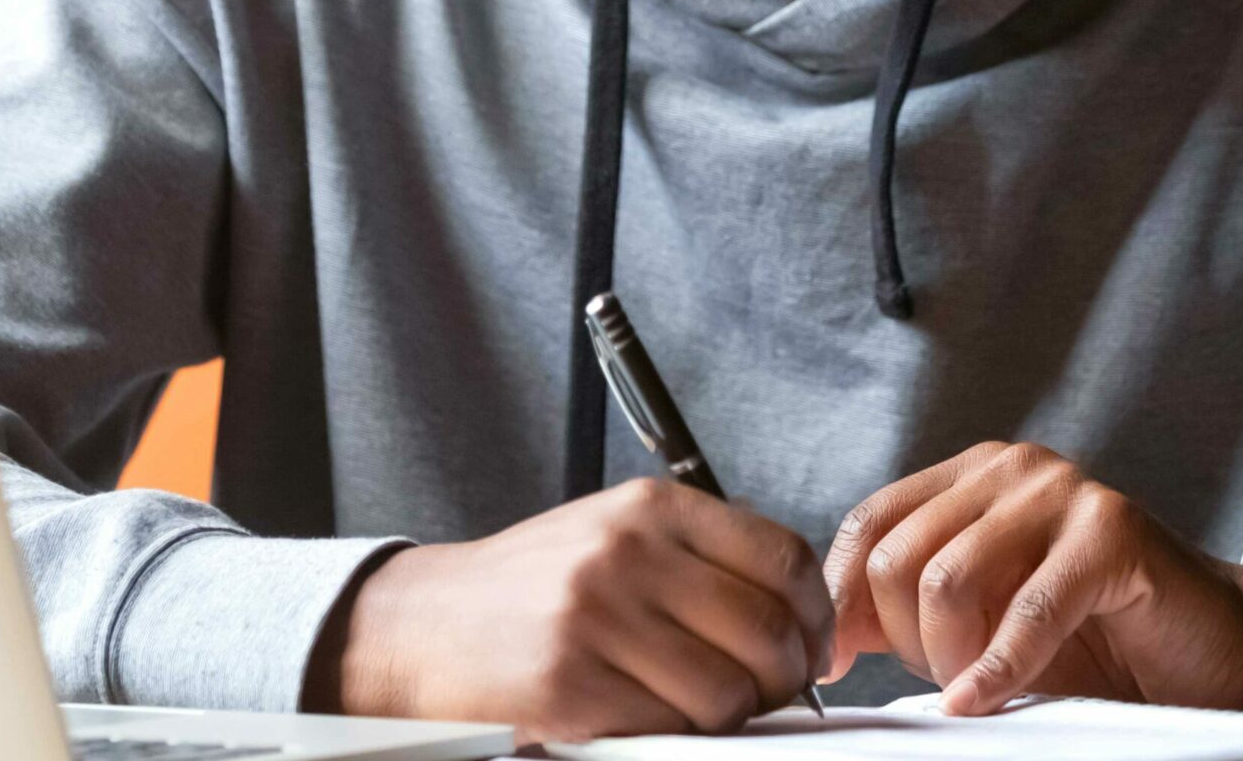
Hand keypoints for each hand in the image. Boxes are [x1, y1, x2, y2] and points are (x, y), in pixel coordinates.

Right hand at [306, 478, 833, 740]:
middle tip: (767, 693)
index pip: (781, 555)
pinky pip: (668, 730)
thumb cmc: (535, 584)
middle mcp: (629, 550)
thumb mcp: (617, 534)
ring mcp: (600, 616)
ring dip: (729, 718)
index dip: (814, 613)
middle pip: (766, 630)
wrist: (429, 622)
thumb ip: (699, 557)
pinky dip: (673, 737)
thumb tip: (797, 612)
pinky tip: (646, 717)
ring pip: (728, 693)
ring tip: (699, 708)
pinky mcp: (572, 682)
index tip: (812, 644)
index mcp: (651, 506)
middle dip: (783, 678)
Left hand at [822, 442, 1242, 716]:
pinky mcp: (1109, 532)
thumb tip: (828, 635)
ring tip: (976, 689)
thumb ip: (906, 612)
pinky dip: (996, 670)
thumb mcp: (980, 621)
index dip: (844, 596)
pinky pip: (1027, 609)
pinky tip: (982, 701)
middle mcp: (1008, 467)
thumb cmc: (1090, 640)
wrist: (1212, 650)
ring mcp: (1060, 490)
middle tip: (943, 682)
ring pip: (949, 578)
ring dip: (951, 658)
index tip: (836, 663)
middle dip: (905, 639)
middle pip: (901, 555)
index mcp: (968, 475)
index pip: (870, 521)